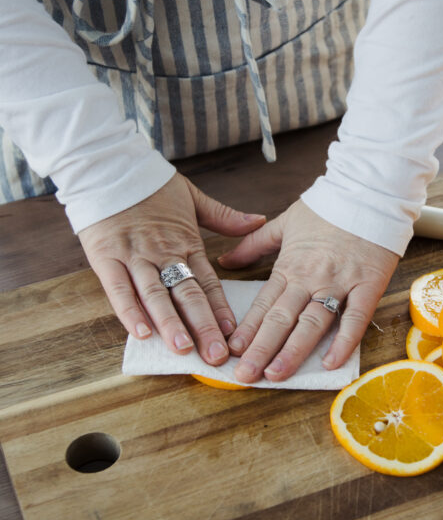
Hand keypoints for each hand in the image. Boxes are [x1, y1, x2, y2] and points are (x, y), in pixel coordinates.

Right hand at [78, 173, 265, 364]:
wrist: (109, 165)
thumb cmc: (151, 185)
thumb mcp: (192, 197)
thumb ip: (224, 216)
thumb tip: (258, 220)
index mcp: (185, 242)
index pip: (208, 282)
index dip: (221, 308)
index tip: (234, 333)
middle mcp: (163, 253)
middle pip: (186, 294)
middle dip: (203, 326)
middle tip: (215, 354)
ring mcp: (134, 256)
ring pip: (156, 295)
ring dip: (170, 324)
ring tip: (184, 348)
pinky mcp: (106, 257)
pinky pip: (118, 288)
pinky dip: (129, 311)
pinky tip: (142, 332)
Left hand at [218, 200, 399, 381]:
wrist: (369, 191)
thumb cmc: (328, 207)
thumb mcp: (284, 222)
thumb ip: (253, 244)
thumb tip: (224, 260)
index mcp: (290, 265)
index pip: (263, 304)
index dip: (246, 330)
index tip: (231, 352)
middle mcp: (311, 278)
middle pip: (281, 320)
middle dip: (261, 350)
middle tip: (244, 376)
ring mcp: (340, 283)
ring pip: (312, 323)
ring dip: (292, 352)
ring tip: (275, 375)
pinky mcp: (368, 285)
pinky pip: (355, 318)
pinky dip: (343, 343)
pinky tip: (329, 364)